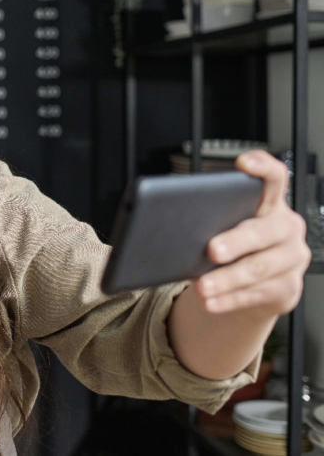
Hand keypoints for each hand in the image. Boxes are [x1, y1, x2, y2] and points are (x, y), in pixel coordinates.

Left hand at [192, 150, 310, 316]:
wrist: (253, 286)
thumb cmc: (233, 247)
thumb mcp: (224, 228)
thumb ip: (210, 220)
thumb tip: (171, 226)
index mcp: (271, 204)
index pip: (275, 178)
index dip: (263, 167)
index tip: (243, 162)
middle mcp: (287, 228)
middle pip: (264, 231)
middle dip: (236, 241)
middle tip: (211, 250)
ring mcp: (293, 258)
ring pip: (259, 268)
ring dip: (226, 279)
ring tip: (202, 286)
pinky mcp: (289, 287)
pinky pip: (257, 294)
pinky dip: (229, 299)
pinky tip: (211, 302)